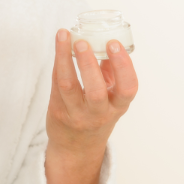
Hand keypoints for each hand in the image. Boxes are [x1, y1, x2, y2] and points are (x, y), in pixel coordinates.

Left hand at [45, 31, 137, 183]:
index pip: (127, 88)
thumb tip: (105, 40)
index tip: (114, 43)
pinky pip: (56, 84)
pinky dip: (58, 63)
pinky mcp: (57, 112)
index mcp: (118, 106)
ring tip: (64, 36)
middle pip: (95, 91)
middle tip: (83, 42)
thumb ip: (110, 71)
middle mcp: (99, 113)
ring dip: (64, 58)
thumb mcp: (112, 98)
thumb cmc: (97, 114)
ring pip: (69, 86)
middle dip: (89, 64)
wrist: (76, 147)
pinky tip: (59, 47)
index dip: (122, 65)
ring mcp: (76, 115)